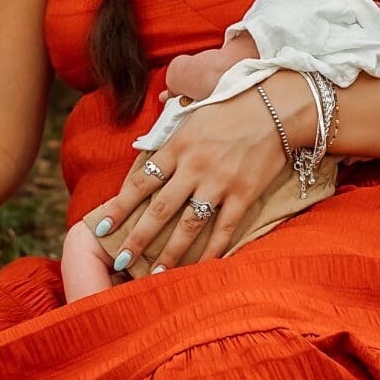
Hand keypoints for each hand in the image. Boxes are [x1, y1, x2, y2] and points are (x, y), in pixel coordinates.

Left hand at [84, 86, 291, 274]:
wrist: (276, 107)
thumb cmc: (233, 103)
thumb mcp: (194, 108)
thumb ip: (172, 119)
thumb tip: (153, 108)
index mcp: (177, 145)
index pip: (140, 181)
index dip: (120, 206)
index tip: (103, 227)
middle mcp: (193, 167)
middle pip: (159, 210)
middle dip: (138, 238)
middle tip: (120, 262)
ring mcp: (219, 183)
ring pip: (188, 226)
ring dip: (170, 253)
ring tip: (156, 275)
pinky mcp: (244, 194)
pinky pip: (225, 229)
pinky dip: (212, 251)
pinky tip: (200, 268)